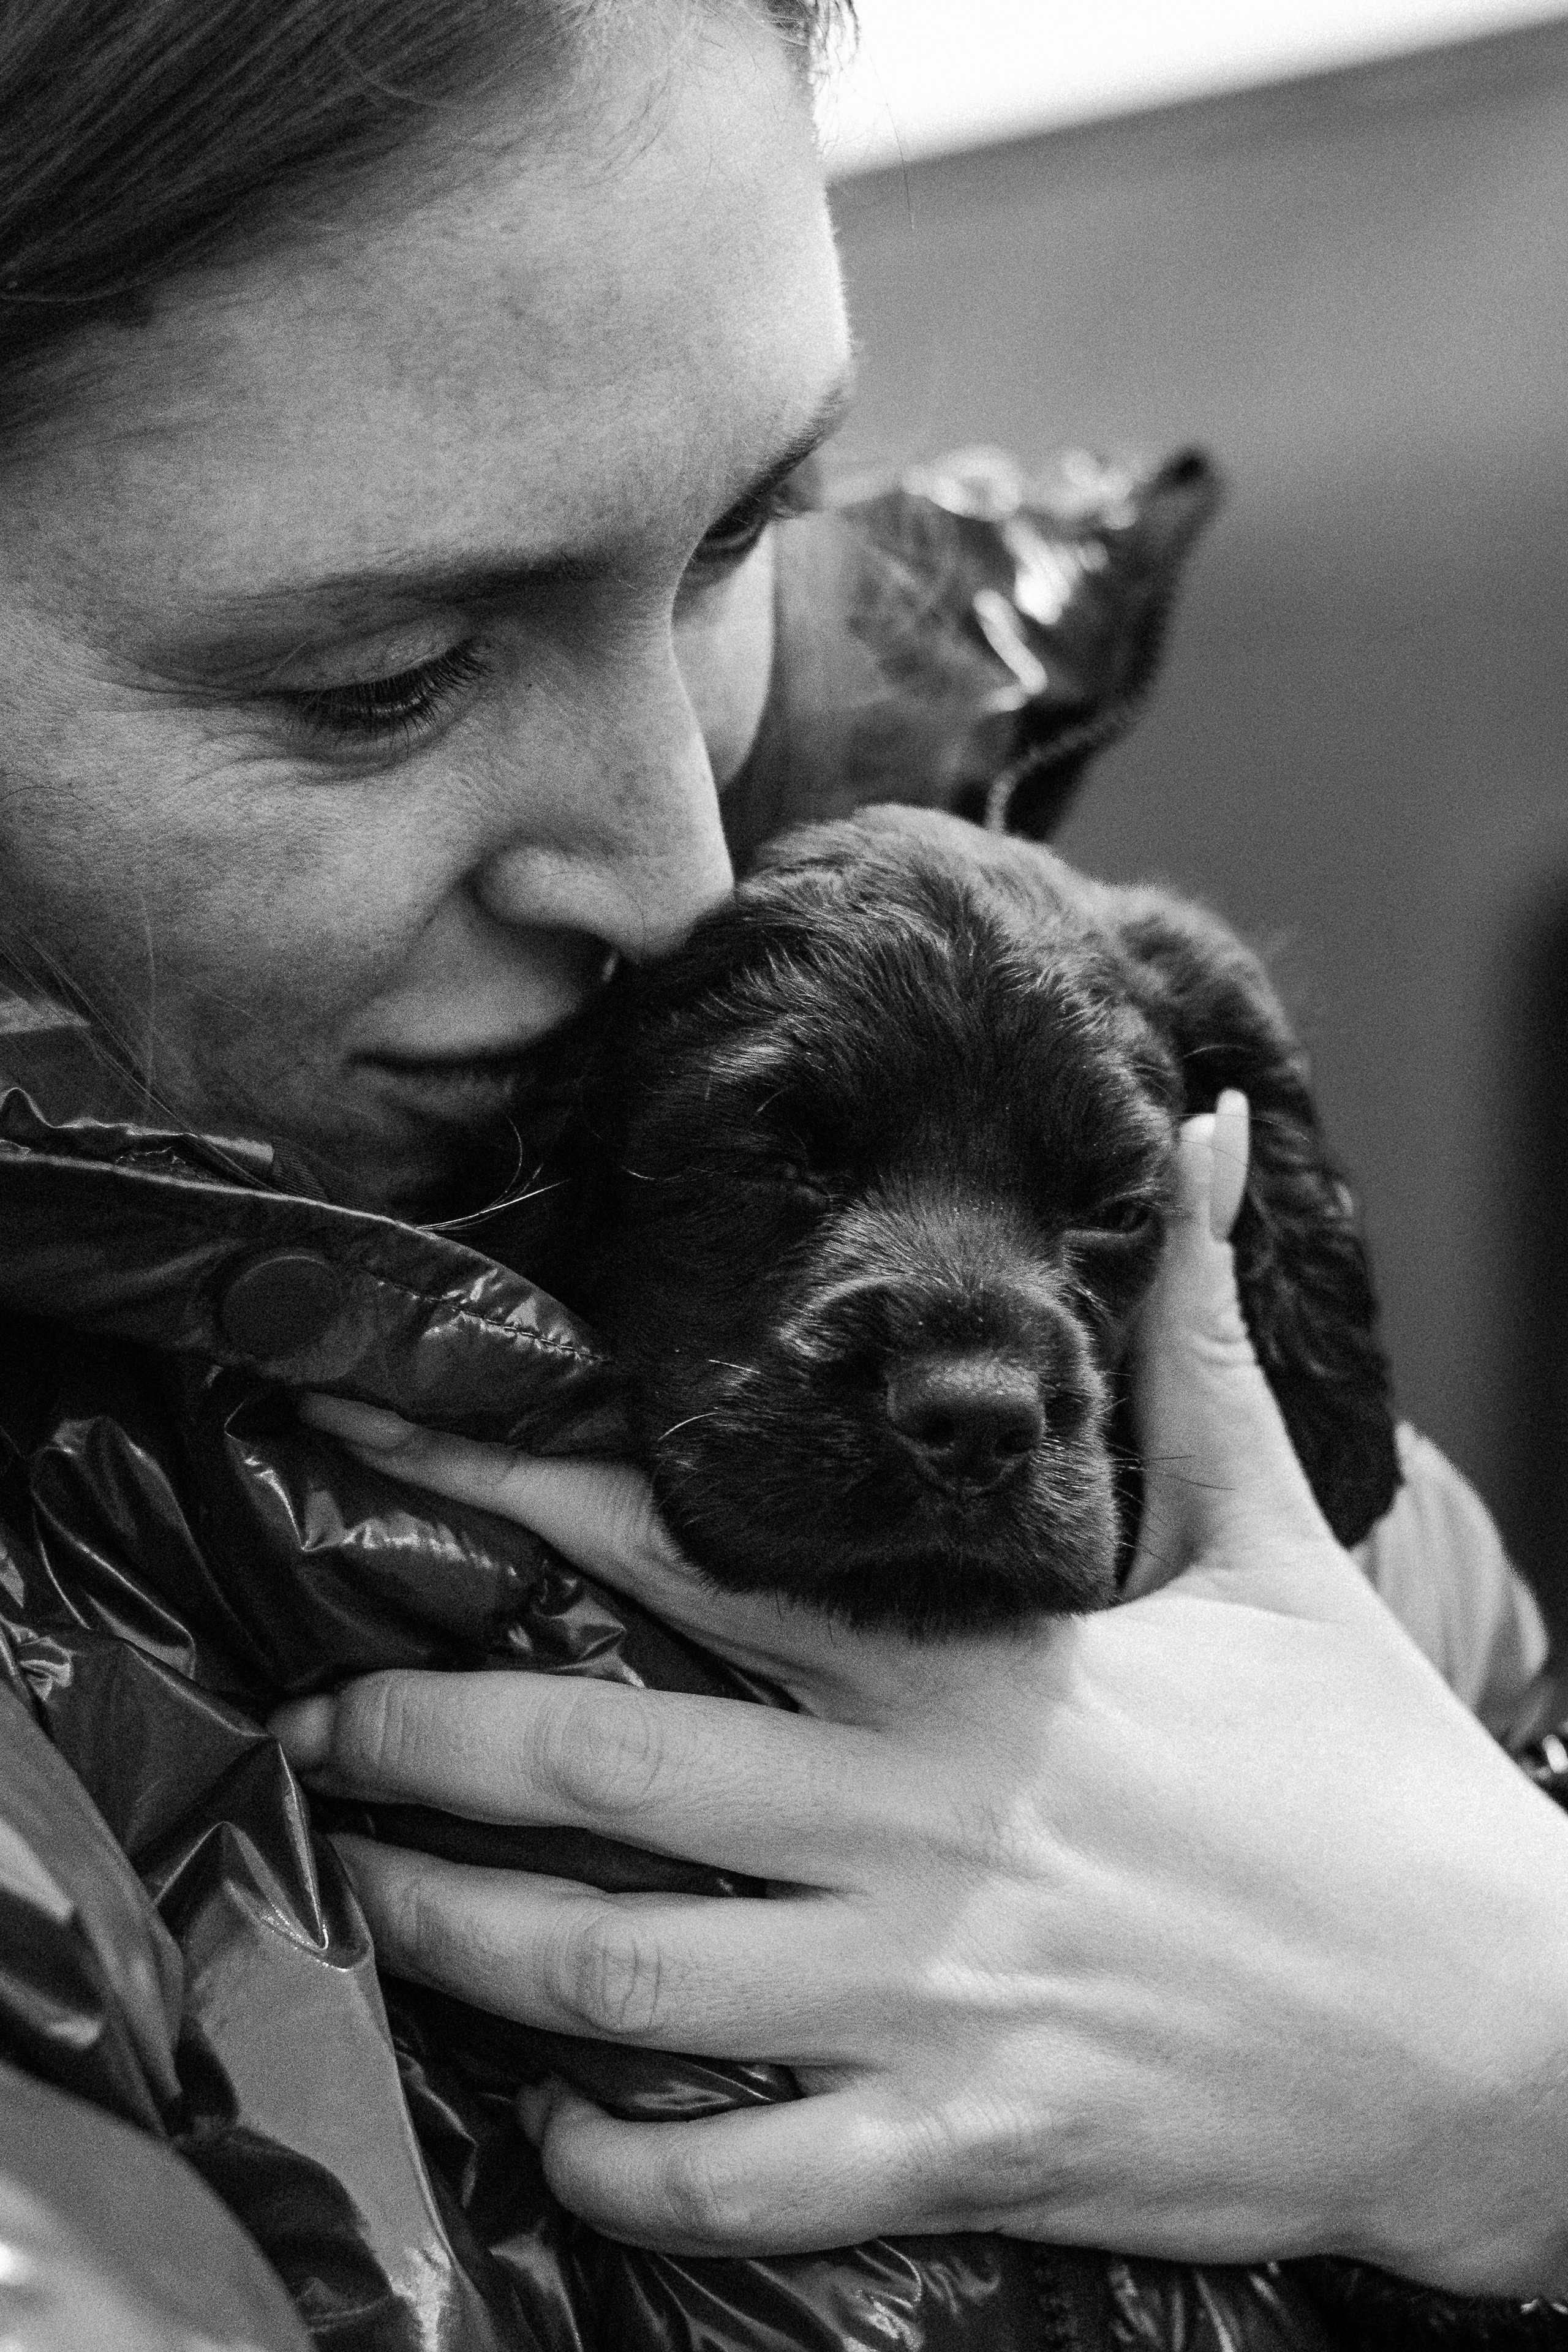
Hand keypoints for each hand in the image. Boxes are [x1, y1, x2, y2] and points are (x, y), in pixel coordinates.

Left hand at [272, 1104, 1567, 2293]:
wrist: (1499, 2023)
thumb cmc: (1367, 1773)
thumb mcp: (1274, 1539)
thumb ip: (1199, 1343)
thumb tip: (1216, 1135)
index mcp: (966, 1658)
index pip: (683, 1542)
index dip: (501, 1477)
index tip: (366, 1431)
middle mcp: (920, 1815)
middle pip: (598, 1759)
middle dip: (421, 1731)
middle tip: (307, 1716)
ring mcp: (940, 1989)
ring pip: (626, 1970)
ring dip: (464, 1939)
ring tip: (368, 1901)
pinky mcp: (978, 2142)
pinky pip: (750, 2179)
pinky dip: (630, 2165)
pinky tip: (555, 2136)